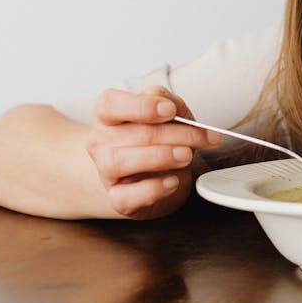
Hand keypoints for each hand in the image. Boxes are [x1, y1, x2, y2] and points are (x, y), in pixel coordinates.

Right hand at [86, 86, 221, 218]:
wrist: (149, 177)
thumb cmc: (156, 141)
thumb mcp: (168, 116)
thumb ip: (170, 104)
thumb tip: (172, 106)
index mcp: (109, 114)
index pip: (111, 104)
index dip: (142, 106)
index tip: (170, 110)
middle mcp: (101, 141)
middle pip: (133, 134)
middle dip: (174, 134)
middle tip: (200, 137)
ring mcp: (106, 172)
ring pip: (120, 162)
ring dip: (160, 157)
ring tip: (186, 156)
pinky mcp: (117, 198)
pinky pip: (126, 196)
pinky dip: (154, 188)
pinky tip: (173, 181)